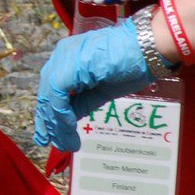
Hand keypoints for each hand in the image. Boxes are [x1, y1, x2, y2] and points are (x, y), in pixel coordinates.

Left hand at [34, 19, 153, 150]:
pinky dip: (61, 114)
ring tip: (67, 143)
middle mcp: (62, 55)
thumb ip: (81, 103)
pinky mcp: (71, 65)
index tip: (53, 136)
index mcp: (68, 58)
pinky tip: (70, 128)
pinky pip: (58, 95)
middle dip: (50, 123)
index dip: (50, 115)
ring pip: (50, 97)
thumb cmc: (130, 66)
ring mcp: (65, 58)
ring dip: (57, 124)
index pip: (51, 90)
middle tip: (60, 144)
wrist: (148, 50)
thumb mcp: (100, 91)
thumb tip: (67, 122)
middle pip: (46, 94)